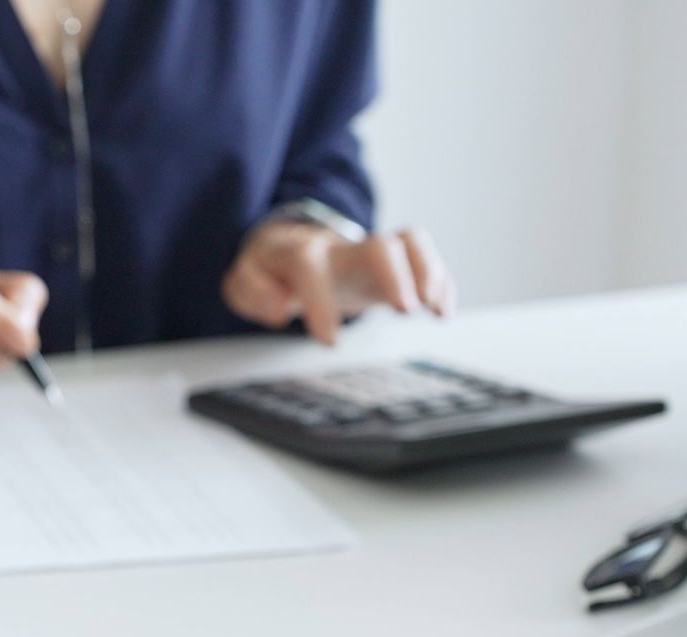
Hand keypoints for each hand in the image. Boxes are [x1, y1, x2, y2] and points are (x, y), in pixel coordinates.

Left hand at [222, 219, 453, 344]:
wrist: (291, 246)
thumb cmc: (271, 267)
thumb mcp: (244, 279)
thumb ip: (251, 290)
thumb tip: (278, 308)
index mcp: (301, 252)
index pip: (311, 267)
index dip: (320, 302)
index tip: (328, 342)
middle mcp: (343, 248)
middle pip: (378, 245)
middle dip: (396, 275)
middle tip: (405, 311)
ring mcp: (372, 254)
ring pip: (409, 243)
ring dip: (429, 272)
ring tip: (433, 308)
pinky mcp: (393, 265)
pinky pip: (425, 259)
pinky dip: (441, 282)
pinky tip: (442, 311)